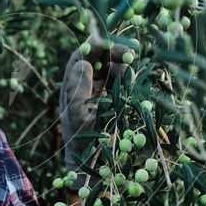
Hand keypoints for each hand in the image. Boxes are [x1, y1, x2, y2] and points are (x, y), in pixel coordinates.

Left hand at [58, 38, 133, 191]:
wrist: (94, 163)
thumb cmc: (81, 140)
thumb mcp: (77, 115)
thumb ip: (78, 89)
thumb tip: (83, 63)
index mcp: (72, 83)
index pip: (82, 54)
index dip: (96, 45)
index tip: (111, 42)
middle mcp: (85, 82)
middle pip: (100, 57)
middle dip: (115, 52)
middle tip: (132, 54)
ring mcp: (100, 90)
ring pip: (113, 67)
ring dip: (124, 67)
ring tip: (131, 78)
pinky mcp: (114, 98)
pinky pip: (122, 81)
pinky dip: (129, 79)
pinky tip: (133, 86)